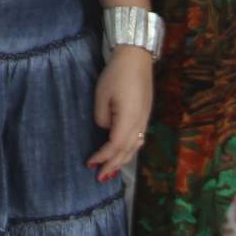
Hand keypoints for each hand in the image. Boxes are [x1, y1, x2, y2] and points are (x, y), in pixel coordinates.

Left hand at [86, 46, 152, 181]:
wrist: (137, 57)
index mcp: (129, 120)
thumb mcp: (102, 95)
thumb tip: (106, 129)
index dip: (103, 157)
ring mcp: (145, 120)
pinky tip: (124, 153)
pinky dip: (130, 150)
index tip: (90, 164)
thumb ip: (102, 117)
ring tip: (111, 171)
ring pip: (135, 147)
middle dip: (113, 166)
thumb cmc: (116, 74)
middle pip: (126, 151)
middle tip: (100, 178)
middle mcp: (140, 124)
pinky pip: (138, 139)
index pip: (114, 146)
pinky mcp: (145, 115)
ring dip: (123, 161)